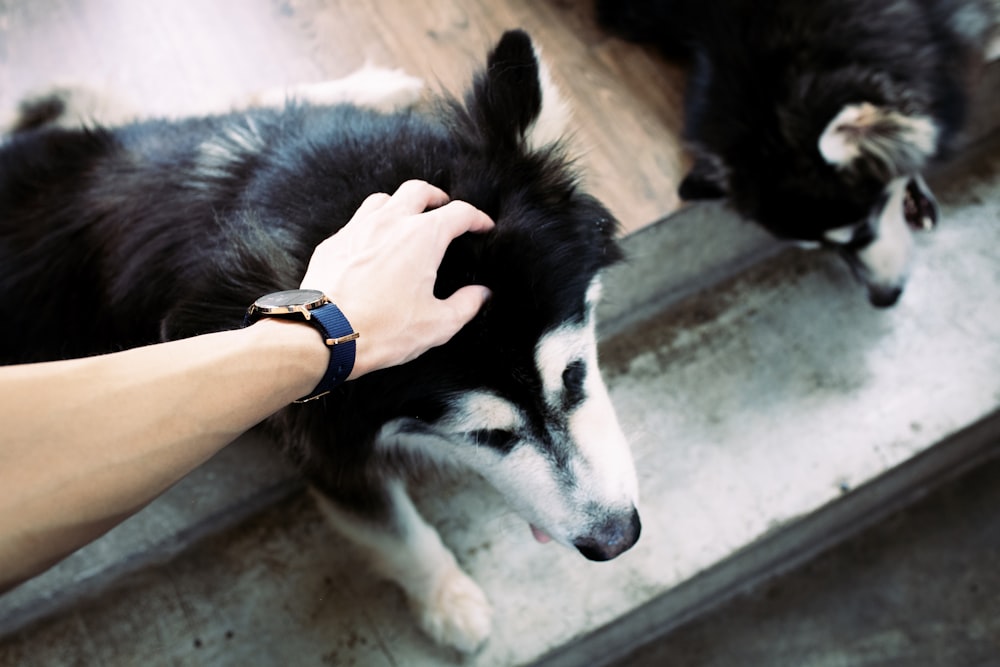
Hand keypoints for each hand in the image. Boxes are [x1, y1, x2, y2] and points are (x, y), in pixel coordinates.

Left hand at [299, 180, 493, 378]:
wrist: (324, 334)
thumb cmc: (383, 330)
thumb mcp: (437, 325)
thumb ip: (466, 305)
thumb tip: (482, 294)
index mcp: (423, 237)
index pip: (459, 213)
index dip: (477, 218)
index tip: (483, 227)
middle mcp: (391, 222)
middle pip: (419, 190)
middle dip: (437, 197)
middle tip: (445, 210)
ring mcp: (357, 228)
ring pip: (383, 199)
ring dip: (401, 205)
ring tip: (408, 221)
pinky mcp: (333, 242)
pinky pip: (356, 222)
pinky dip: (372, 225)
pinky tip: (374, 244)